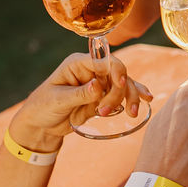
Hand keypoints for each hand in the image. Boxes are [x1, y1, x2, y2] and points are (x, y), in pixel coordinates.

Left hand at [11, 54, 152, 147]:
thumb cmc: (42, 107)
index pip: (104, 61)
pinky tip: (146, 101)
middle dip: (120, 92)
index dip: (116, 71)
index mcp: (78, 63)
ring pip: (123, 85)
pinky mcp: (103, 97)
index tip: (119, 86)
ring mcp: (99, 83)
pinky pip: (123, 95)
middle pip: (118, 74)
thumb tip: (98, 85)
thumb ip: (79, 93)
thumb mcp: (57, 101)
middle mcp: (91, 70)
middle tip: (106, 112)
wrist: (41, 126)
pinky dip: (134, 98)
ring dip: (130, 98)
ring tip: (132, 114)